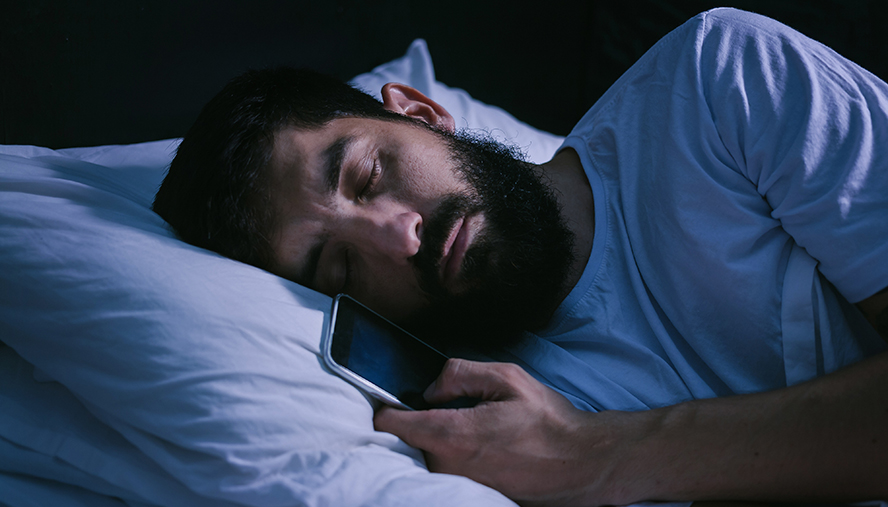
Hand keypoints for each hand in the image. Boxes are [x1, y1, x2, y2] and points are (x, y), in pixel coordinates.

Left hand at [373, 359, 611, 505]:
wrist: (581, 464)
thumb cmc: (548, 422)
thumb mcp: (508, 378)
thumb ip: (460, 373)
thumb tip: (431, 388)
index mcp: (452, 435)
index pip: (391, 423)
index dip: (389, 405)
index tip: (396, 397)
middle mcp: (448, 467)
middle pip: (409, 439)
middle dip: (424, 420)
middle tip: (458, 408)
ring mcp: (459, 485)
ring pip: (429, 455)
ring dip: (442, 439)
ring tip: (480, 428)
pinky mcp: (471, 495)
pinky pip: (448, 470)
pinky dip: (458, 456)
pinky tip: (488, 447)